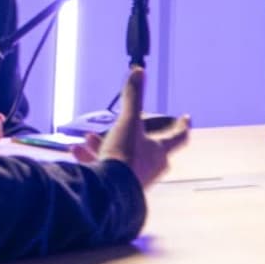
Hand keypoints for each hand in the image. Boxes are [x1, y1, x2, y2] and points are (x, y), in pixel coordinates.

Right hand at [83, 67, 172, 194]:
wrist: (110, 191)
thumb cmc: (125, 156)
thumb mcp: (128, 122)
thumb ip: (133, 97)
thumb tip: (139, 71)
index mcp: (159, 151)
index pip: (179, 136)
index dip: (183, 125)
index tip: (187, 117)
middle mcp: (151, 166)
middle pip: (149, 148)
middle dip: (132, 134)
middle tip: (125, 126)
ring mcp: (136, 179)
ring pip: (124, 158)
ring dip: (106, 146)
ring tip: (89, 139)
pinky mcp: (119, 189)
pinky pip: (108, 169)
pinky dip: (94, 159)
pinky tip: (78, 152)